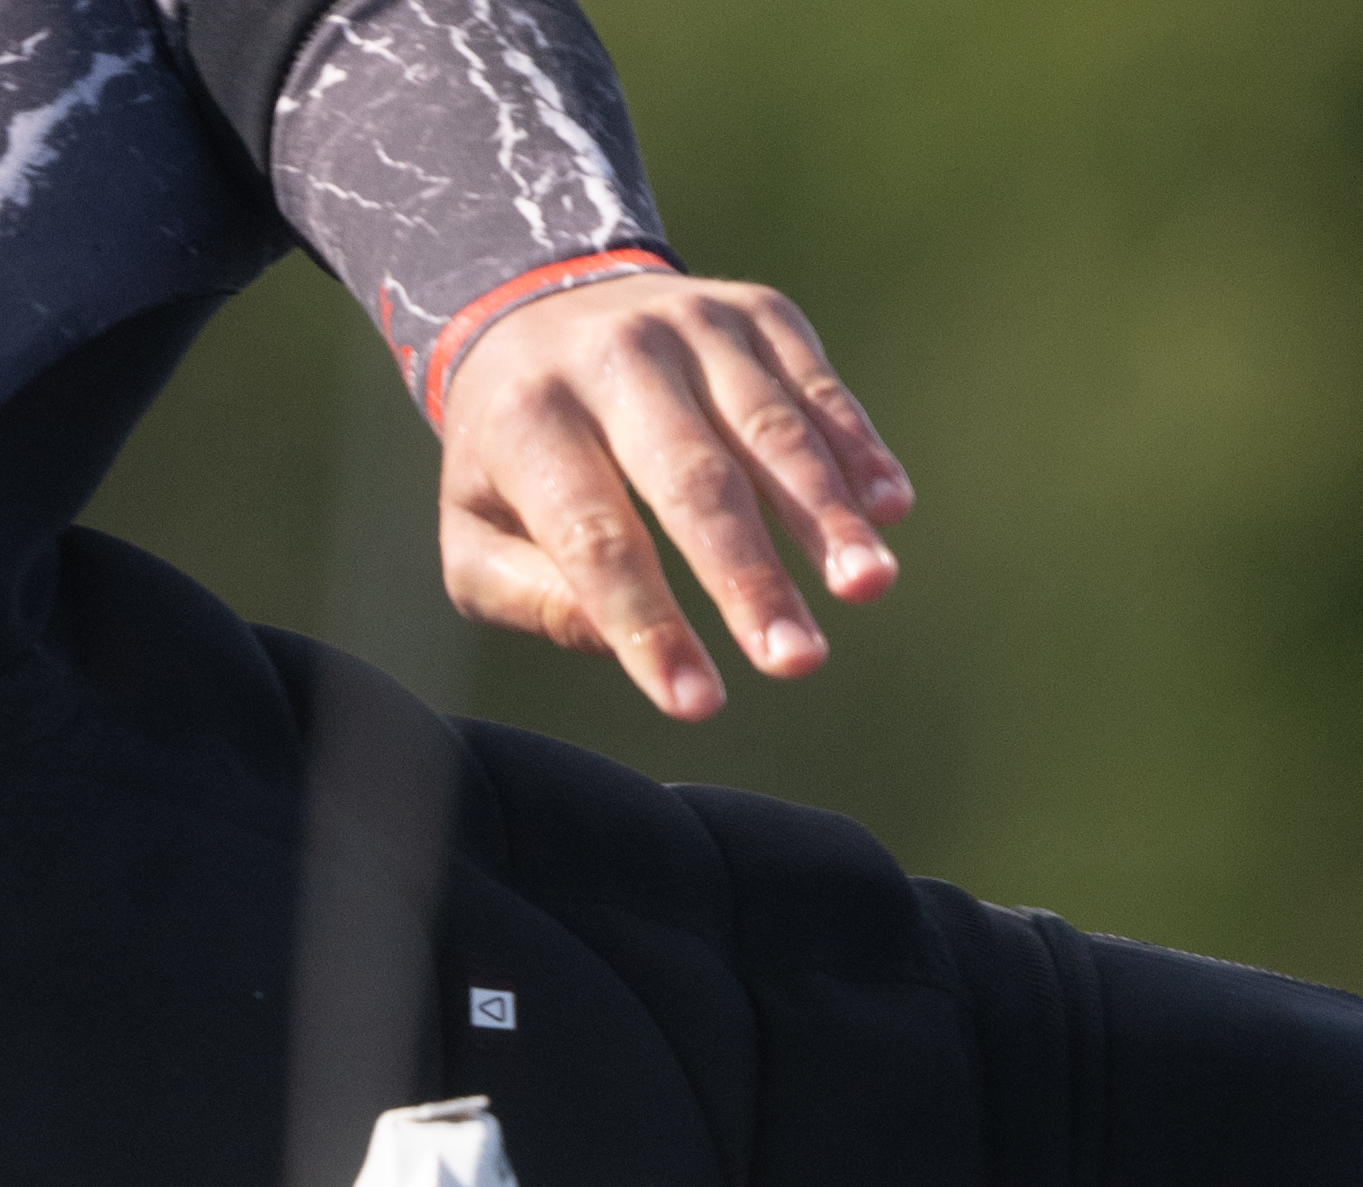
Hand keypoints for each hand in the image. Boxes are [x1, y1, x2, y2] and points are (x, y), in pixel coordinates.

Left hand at [431, 265, 909, 722]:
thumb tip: (612, 640)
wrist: (534, 306)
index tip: (695, 704)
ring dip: (826, 513)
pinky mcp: (755, 311)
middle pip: (693, 481)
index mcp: (529, 419)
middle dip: (750, 578)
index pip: (595, 538)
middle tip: (798, 662)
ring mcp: (690, 323)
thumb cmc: (516, 459)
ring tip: (867, 587)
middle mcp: (612, 357)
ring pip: (768, 427)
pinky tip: (890, 509)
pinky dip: (858, 447)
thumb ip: (525, 594)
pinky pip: (817, 384)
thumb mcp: (473, 529)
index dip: (647, 624)